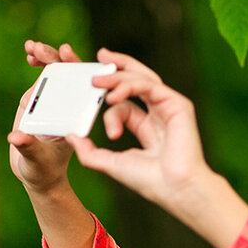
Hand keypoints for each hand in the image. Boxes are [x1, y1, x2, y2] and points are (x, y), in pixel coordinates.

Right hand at [7, 41, 80, 193]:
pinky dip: (39, 64)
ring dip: (48, 57)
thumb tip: (15, 137)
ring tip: (32, 47)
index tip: (71, 59)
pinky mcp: (44, 97)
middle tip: (51, 50)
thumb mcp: (37, 160)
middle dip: (63, 60)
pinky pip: (45, 77)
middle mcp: (71, 106)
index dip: (83, 72)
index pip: (87, 91)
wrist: (36, 171)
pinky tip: (29, 54)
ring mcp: (58, 99)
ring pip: (59, 72)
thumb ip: (28, 148)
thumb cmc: (43, 169)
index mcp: (78, 119)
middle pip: (74, 77)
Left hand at [65, 48, 247, 247]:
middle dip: (116, 67)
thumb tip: (70, 136)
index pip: (123, 103)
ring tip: (95, 81)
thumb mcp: (111, 164)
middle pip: (136, 81)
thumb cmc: (150, 181)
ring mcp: (170, 108)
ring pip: (142, 79)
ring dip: (117, 76)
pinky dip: (128, 86)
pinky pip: (149, 85)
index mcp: (148, 128)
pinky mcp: (178, 104)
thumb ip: (90, 152)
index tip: (87, 95)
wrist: (175, 188)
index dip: (106, 98)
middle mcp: (160, 114)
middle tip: (96, 58)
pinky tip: (111, 97)